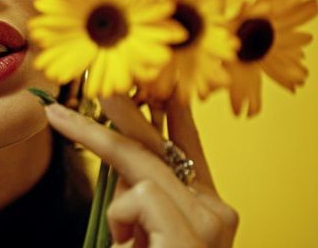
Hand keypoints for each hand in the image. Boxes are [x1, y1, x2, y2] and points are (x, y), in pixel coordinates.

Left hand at [44, 97, 237, 247]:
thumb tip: (120, 168)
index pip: (188, 149)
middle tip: (103, 85)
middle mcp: (216, 210)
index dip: (169, 113)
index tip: (157, 85)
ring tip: (101, 194)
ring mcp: (210, 220)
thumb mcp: (145, 236)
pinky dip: (120, 220)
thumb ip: (139, 202)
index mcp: (206, 210)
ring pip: (141, 166)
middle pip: (163, 146)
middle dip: (128, 111)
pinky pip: (137, 198)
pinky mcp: (194, 230)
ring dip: (106, 170)